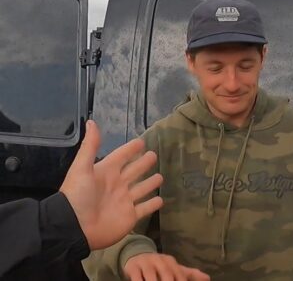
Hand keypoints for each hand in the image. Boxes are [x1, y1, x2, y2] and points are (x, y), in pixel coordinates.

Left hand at [59, 120, 163, 249]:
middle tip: (154, 155)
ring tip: (161, 177)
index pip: (121, 157)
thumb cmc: (78, 196)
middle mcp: (117, 185)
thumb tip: (92, 122)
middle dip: (143, 163)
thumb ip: (90, 146)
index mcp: (106, 172)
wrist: (75, 227)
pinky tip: (161, 200)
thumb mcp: (81, 168)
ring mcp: (125, 201)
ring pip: (141, 189)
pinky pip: (145, 208)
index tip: (141, 141)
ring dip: (150, 183)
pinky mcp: (131, 216)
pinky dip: (153, 204)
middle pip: (134, 171)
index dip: (130, 149)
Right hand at [124, 253, 209, 280]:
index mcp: (171, 262)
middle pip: (167, 275)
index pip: (179, 275)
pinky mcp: (133, 268)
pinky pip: (136, 278)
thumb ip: (190, 274)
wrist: (137, 257)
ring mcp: (146, 264)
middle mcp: (160, 261)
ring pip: (151, 277)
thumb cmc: (160, 267)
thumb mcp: (174, 269)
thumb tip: (208, 279)